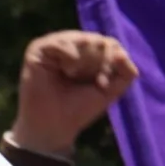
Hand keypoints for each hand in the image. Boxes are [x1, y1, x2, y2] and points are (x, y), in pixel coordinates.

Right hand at [12, 30, 137, 154]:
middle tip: (90, 82)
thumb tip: (123, 53)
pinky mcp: (39, 48)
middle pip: (97, 41)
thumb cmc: (79, 110)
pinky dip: (70, 57)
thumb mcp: (110, 91)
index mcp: (90, 54)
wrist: (54, 125)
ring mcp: (55, 45)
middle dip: (99, 63)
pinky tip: (64, 71)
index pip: (110, 44)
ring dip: (84, 61)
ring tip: (73, 76)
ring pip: (82, 40)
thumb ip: (126, 73)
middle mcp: (73, 45)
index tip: (102, 85)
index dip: (111, 62)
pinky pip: (62, 42)